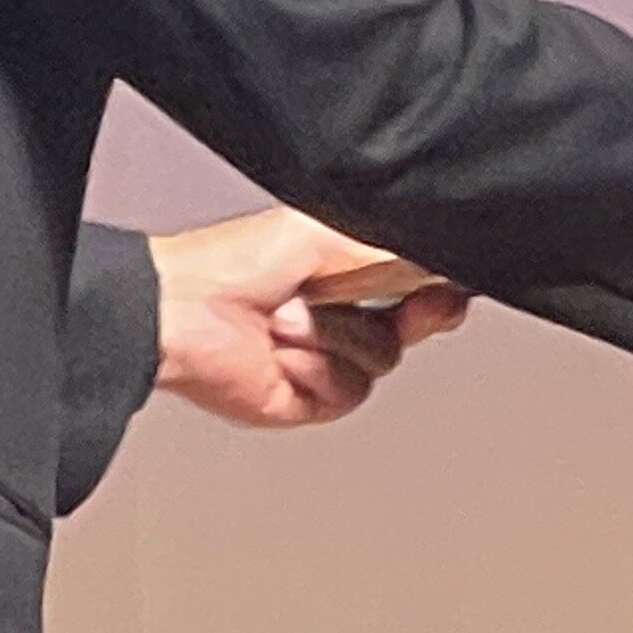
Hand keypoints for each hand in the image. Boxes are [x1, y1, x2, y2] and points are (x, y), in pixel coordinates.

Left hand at [148, 207, 468, 430]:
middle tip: (397, 302)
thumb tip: (447, 258)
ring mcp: (329, 359)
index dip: (436, 287)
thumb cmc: (236, 262)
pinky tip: (280, 354)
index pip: (417, 283)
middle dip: (407, 312)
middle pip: (412, 325)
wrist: (185, 315)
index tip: (445, 285)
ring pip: (381, 357)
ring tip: (287, 319)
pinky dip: (314, 369)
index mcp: (347, 270)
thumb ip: (393, 246)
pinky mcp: (313, 398)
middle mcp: (342, 314)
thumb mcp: (330, 234)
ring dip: (332, 334)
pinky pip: (348, 390)